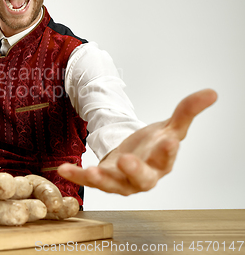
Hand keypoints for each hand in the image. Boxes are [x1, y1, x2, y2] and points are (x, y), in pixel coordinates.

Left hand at [57, 89, 217, 195]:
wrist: (136, 154)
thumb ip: (187, 111)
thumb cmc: (154, 144)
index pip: (167, 159)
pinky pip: (88, 179)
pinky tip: (64, 168)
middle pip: (141, 179)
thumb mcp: (170, 126)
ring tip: (92, 171)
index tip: (169, 140)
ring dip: (102, 179)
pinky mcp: (102, 178)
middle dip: (134, 171)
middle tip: (126, 161)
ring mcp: (120, 180)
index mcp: (161, 163)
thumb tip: (211, 92)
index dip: (168, 152)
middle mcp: (142, 177)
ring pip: (113, 184)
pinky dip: (77, 175)